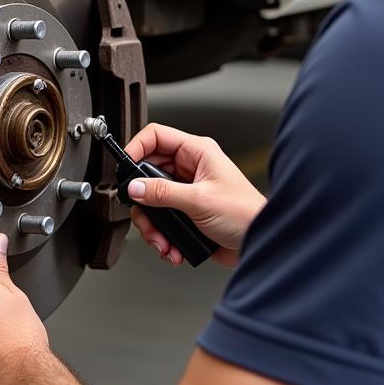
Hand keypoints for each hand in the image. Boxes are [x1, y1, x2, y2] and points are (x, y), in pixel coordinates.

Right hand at [124, 123, 265, 267]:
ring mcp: (186, 191)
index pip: (156, 136)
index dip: (137, 147)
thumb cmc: (246, 214)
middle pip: (147, 174)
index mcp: (197, 152)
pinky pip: (161, 219)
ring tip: (163, 242)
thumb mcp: (200, 200)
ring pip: (151, 202)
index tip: (125, 168)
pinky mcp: (186, 213)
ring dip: (153, 226)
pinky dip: (162, 236)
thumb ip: (163, 193)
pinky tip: (172, 247)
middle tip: (147, 217)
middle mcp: (190, 169)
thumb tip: (135, 187)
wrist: (258, 244)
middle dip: (144, 202)